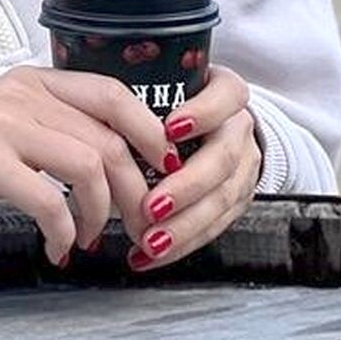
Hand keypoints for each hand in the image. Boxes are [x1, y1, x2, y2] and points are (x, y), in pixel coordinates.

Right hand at [0, 65, 175, 265]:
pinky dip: (64, 232)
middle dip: (135, 190)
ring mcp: (1, 123)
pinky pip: (48, 199)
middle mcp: (20, 93)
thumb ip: (56, 128)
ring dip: (100, 214)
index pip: (111, 91)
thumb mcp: (9, 125)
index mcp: (32, 80)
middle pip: (109, 137)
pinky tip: (58, 248)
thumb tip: (120, 161)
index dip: (149, 132)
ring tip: (89, 238)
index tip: (164, 170)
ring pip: (88, 165)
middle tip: (138, 226)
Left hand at [124, 65, 260, 273]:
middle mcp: (239, 131)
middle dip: (186, 187)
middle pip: (222, 159)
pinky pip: (213, 227)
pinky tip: (151, 255)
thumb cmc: (175, 102)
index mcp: (226, 93)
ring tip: (149, 242)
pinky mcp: (238, 201)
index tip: (168, 129)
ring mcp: (243, 168)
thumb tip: (96, 107)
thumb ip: (141, 91)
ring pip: (221, 201)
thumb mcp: (165, 85)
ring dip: (183, 227)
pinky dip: (181, 244)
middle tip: (151, 206)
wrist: (216, 125)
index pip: (226, 96)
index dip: (202, 114)